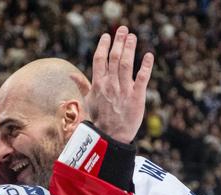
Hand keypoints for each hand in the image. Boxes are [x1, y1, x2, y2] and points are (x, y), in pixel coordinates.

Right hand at [73, 26, 153, 143]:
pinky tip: (149, 55)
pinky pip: (142, 78)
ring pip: (127, 64)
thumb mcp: (87, 102)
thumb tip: (71, 75)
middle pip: (114, 58)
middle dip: (119, 42)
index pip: (99, 60)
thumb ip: (82, 86)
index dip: (103, 46)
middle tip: (123, 29)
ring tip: (133, 37)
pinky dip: (146, 66)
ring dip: (130, 48)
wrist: (110, 139)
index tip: (107, 36)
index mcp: (98, 85)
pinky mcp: (137, 98)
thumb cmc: (98, 121)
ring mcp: (124, 90)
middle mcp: (110, 85)